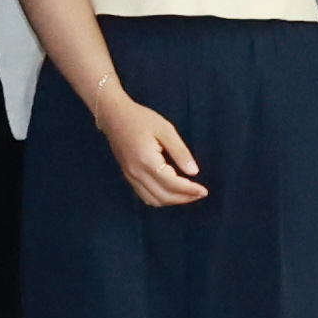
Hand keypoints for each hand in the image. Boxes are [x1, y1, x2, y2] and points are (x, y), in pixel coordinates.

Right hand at [94, 95, 208, 206]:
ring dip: (172, 201)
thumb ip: (180, 151)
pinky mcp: (127, 176)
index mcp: (147, 160)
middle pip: (163, 196)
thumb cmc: (141, 119)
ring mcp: (130, 176)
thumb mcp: (165, 129)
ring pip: (153, 200)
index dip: (189, 190)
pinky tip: (170, 192)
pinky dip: (160, 198)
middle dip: (184, 198)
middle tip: (200, 194)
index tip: (204, 191)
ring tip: (187, 195)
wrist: (114, 116)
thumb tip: (194, 172)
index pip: (172, 184)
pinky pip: (145, 195)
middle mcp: (137, 173)